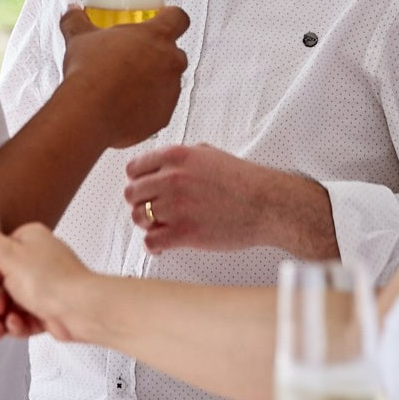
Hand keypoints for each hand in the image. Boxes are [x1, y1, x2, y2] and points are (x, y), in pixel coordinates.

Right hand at [0, 223, 95, 341]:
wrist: (80, 309)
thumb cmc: (51, 280)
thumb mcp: (9, 254)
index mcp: (30, 241)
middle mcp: (37, 262)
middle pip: (1, 282)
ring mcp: (43, 288)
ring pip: (8, 304)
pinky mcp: (47, 311)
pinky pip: (21, 320)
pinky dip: (15, 325)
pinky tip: (15, 326)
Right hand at [57, 7, 189, 150]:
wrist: (88, 113)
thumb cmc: (90, 74)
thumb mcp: (80, 38)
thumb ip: (78, 20)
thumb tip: (73, 12)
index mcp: (156, 36)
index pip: (178, 17)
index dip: (170, 17)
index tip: (159, 19)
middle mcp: (171, 62)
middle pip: (173, 52)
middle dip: (157, 55)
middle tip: (133, 57)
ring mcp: (171, 90)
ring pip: (168, 81)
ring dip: (152, 82)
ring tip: (125, 86)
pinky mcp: (164, 116)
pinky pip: (160, 108)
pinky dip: (147, 107)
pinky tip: (125, 106)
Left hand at [123, 144, 328, 255]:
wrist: (267, 203)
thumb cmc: (244, 181)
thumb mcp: (209, 154)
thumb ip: (182, 158)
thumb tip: (162, 166)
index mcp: (177, 156)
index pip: (134, 168)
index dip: (137, 181)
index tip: (142, 189)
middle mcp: (172, 179)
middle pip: (131, 194)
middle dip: (139, 203)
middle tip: (149, 209)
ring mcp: (177, 206)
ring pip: (138, 218)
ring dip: (147, 224)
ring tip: (159, 226)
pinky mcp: (184, 232)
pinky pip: (151, 241)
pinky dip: (153, 245)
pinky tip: (162, 244)